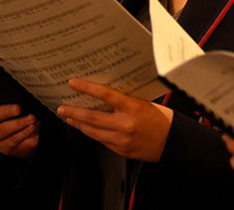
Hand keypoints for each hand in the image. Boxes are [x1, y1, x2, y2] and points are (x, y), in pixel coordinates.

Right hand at [0, 86, 39, 158]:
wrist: (22, 141)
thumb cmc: (17, 118)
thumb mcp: (16, 106)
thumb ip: (16, 99)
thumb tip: (28, 96)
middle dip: (7, 111)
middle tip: (18, 108)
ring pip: (5, 130)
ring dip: (20, 124)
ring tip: (32, 120)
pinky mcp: (3, 149)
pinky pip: (14, 141)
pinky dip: (25, 134)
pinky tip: (33, 129)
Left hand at [57, 79, 172, 161]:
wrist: (172, 143)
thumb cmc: (162, 120)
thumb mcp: (145, 103)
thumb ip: (126, 100)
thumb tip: (106, 94)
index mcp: (133, 108)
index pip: (106, 95)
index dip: (87, 88)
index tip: (74, 83)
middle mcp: (125, 124)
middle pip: (92, 118)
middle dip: (74, 112)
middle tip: (61, 107)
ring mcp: (122, 140)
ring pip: (93, 132)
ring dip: (79, 124)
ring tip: (69, 117)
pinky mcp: (121, 150)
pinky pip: (101, 141)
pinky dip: (91, 133)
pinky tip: (86, 129)